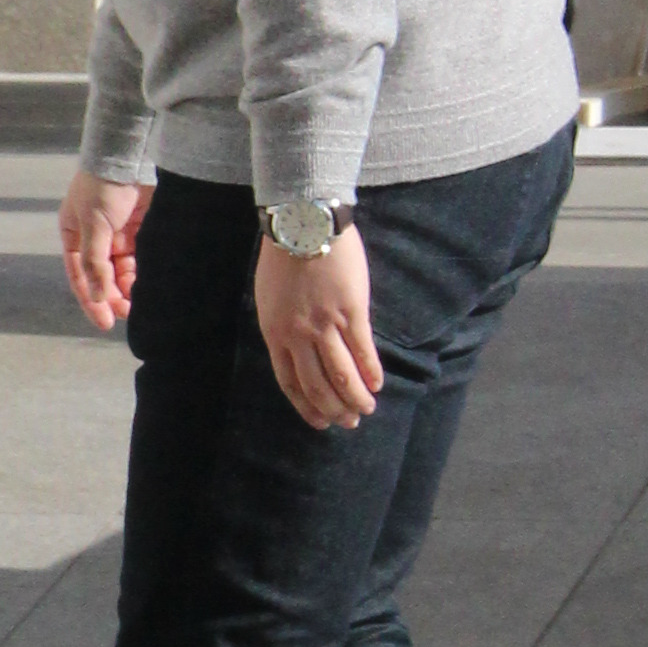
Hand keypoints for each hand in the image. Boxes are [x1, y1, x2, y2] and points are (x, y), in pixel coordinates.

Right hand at [59, 168, 151, 331]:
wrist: (129, 156)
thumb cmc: (102, 187)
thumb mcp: (93, 225)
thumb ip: (94, 262)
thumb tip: (97, 297)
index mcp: (73, 236)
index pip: (80, 276)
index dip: (91, 300)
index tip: (105, 322)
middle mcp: (93, 238)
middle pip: (101, 276)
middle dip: (112, 297)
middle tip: (127, 315)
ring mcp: (116, 235)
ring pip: (120, 271)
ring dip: (126, 288)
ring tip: (138, 305)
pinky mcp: (138, 231)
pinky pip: (137, 260)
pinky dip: (139, 274)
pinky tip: (146, 287)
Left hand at [254, 225, 381, 431]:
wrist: (303, 223)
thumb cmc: (284, 256)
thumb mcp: (270, 298)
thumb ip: (283, 327)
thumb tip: (300, 350)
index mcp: (274, 334)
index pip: (290, 383)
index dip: (306, 407)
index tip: (320, 421)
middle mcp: (297, 336)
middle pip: (317, 385)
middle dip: (334, 410)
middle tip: (350, 422)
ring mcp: (325, 324)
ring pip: (342, 375)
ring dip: (356, 398)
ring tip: (367, 409)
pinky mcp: (351, 311)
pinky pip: (362, 351)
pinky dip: (371, 372)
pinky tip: (377, 384)